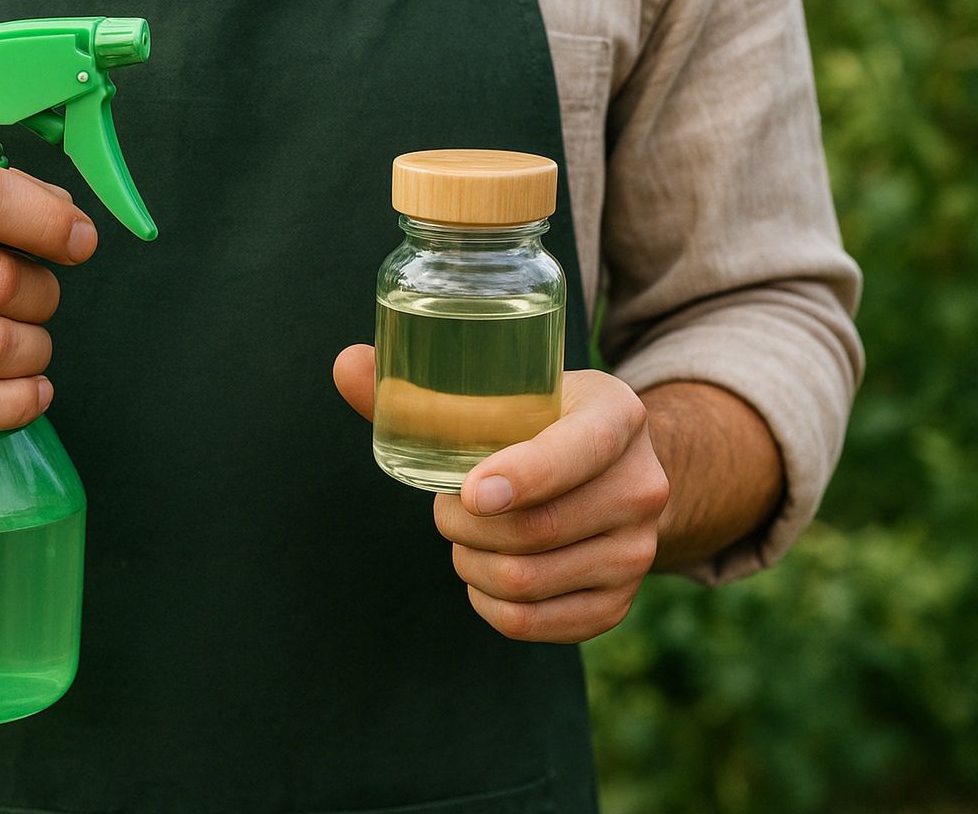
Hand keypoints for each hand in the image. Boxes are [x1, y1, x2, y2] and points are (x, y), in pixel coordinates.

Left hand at [334, 346, 669, 642]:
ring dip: (471, 564)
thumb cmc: (538, 422)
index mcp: (618, 415)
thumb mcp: (506, 391)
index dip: (521, 476)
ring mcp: (637, 551)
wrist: (613, 472)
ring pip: (527, 580)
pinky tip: (481, 577)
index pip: (575, 453)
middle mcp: (644, 485)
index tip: (467, 491)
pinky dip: (490, 607)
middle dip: (465, 524)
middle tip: (445, 506)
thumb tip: (344, 364)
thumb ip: (425, 389)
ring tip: (463, 537)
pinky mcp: (620, 603)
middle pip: (536, 529)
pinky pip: (536, 624)